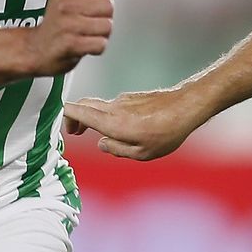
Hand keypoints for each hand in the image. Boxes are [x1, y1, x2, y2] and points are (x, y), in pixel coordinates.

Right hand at [27, 0, 112, 74]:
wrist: (33, 51)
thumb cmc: (54, 28)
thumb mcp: (64, 1)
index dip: (103, 0)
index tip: (93, 10)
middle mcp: (66, 5)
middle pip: (108, 6)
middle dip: (105, 19)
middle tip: (92, 26)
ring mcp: (68, 24)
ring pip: (107, 26)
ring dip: (101, 35)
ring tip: (88, 37)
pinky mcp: (71, 43)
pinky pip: (101, 44)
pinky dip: (97, 48)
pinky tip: (86, 47)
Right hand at [63, 87, 204, 159]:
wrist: (187, 107)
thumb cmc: (166, 133)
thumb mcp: (141, 153)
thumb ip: (116, 149)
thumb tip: (101, 144)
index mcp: (111, 122)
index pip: (77, 110)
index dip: (65, 117)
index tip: (68, 130)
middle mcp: (114, 107)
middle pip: (83, 105)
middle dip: (74, 118)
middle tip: (75, 133)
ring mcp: (123, 100)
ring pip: (99, 106)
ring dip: (93, 118)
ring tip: (103, 135)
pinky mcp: (133, 98)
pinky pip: (114, 106)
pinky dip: (109, 115)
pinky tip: (125, 129)